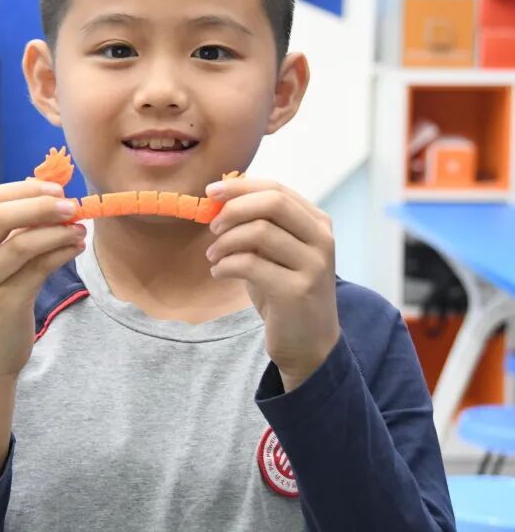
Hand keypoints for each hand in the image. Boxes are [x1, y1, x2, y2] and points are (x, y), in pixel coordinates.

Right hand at [0, 178, 86, 378]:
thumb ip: (15, 227)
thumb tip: (48, 189)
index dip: (28, 190)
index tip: (59, 189)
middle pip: (0, 217)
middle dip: (42, 206)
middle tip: (73, 205)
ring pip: (22, 244)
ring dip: (57, 231)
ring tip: (81, 228)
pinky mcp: (2, 304)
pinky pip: (38, 269)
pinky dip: (62, 253)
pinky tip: (76, 247)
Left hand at [204, 178, 340, 390]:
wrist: (310, 344)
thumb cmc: (285, 291)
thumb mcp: (276, 252)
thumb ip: (259, 224)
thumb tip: (220, 197)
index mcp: (317, 223)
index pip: (276, 188)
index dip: (240, 187)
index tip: (210, 191)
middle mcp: (321, 239)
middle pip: (272, 202)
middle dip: (233, 209)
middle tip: (212, 226)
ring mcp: (312, 265)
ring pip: (259, 232)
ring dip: (225, 241)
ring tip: (213, 255)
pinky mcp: (296, 291)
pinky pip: (250, 264)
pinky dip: (226, 265)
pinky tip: (219, 273)